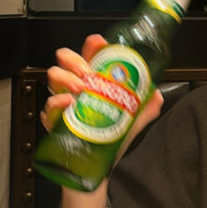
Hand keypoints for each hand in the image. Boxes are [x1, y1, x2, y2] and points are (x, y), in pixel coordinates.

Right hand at [40, 34, 163, 151]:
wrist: (101, 164)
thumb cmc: (113, 137)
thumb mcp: (133, 120)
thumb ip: (146, 107)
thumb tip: (156, 95)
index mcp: (95, 82)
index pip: (91, 56)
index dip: (93, 46)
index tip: (98, 42)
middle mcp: (77, 87)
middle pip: (66, 60)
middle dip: (75, 60)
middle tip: (87, 71)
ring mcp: (64, 101)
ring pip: (54, 77)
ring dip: (66, 78)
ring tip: (80, 87)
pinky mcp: (55, 119)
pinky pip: (49, 106)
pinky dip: (57, 102)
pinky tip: (68, 102)